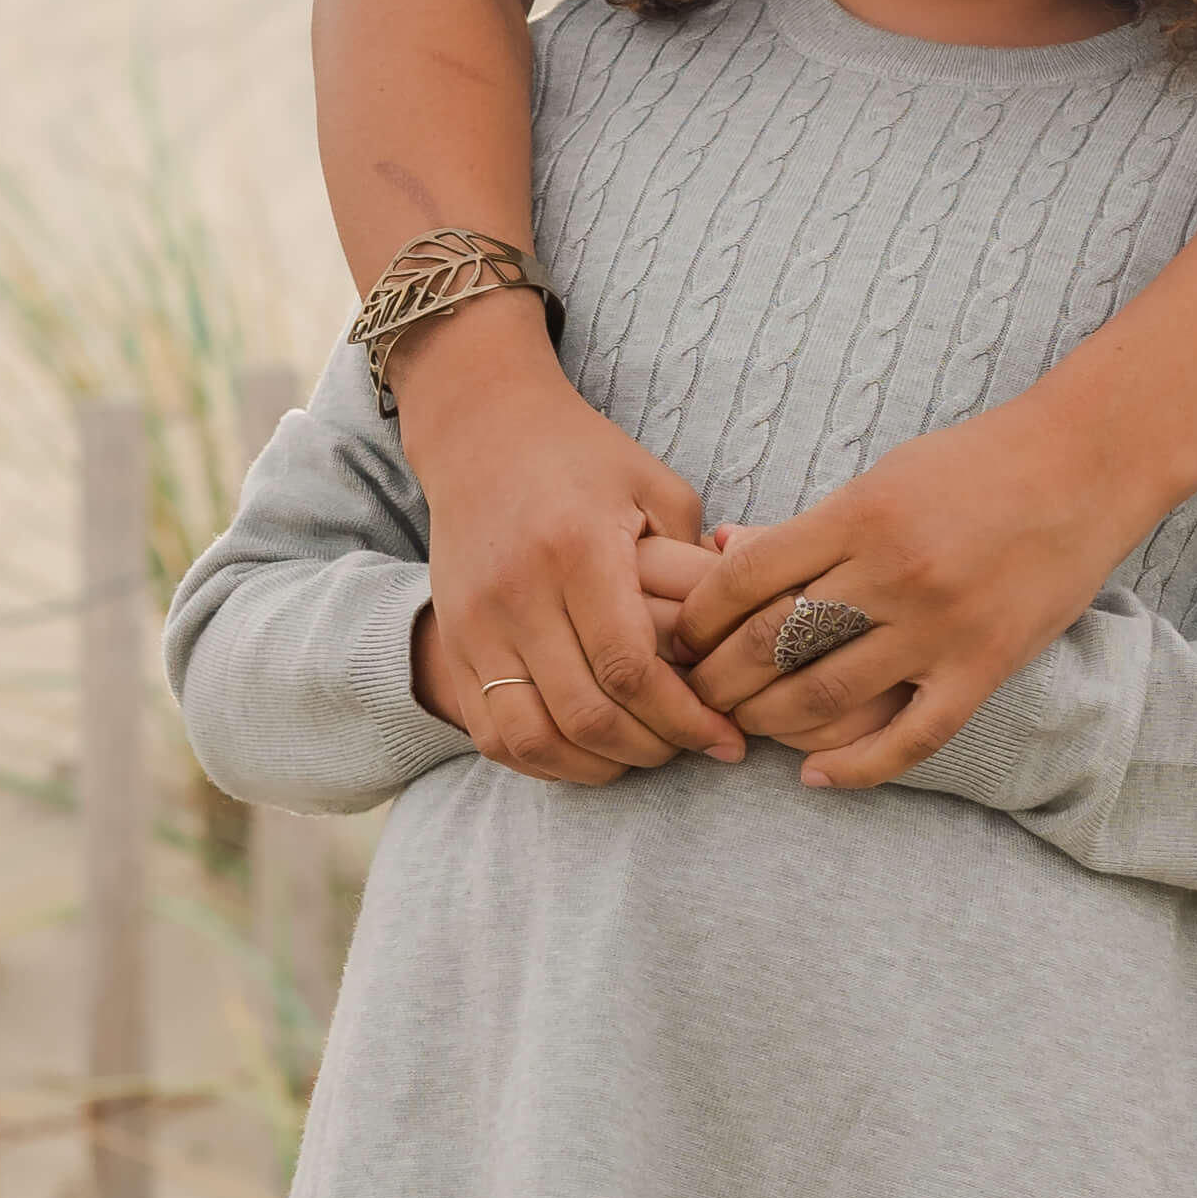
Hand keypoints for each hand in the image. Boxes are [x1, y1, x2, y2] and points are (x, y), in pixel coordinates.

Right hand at [396, 294, 743, 785]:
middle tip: (694, 748)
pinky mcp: (453, 643)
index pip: (630, 667)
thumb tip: (743, 636)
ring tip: (643, 754)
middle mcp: (519, 592)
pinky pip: (493, 733)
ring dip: (597, 765)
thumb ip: (699, 564)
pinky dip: (544, 759)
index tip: (726, 737)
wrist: (482, 431)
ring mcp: (476, 623)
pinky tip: (588, 752)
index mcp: (577, 550)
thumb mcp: (654, 488)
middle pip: (587, 713)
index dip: (684, 718)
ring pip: (535, 736)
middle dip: (653, 748)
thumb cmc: (583, 458)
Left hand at [673, 380, 1143, 787]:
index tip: (681, 638)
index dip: (699, 617)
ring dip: (769, 722)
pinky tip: (816, 779)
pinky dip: (855, 769)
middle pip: (772, 643)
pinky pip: (909, 737)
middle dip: (717, 678)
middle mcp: (893, 572)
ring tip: (743, 728)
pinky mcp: (984, 667)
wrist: (1085, 467)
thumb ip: (812, 525)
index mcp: (860, 514)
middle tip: (692, 695)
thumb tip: (725, 551)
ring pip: (825, 696)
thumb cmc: (976, 464)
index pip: (746, 577)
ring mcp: (940, 625)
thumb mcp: (884, 476)